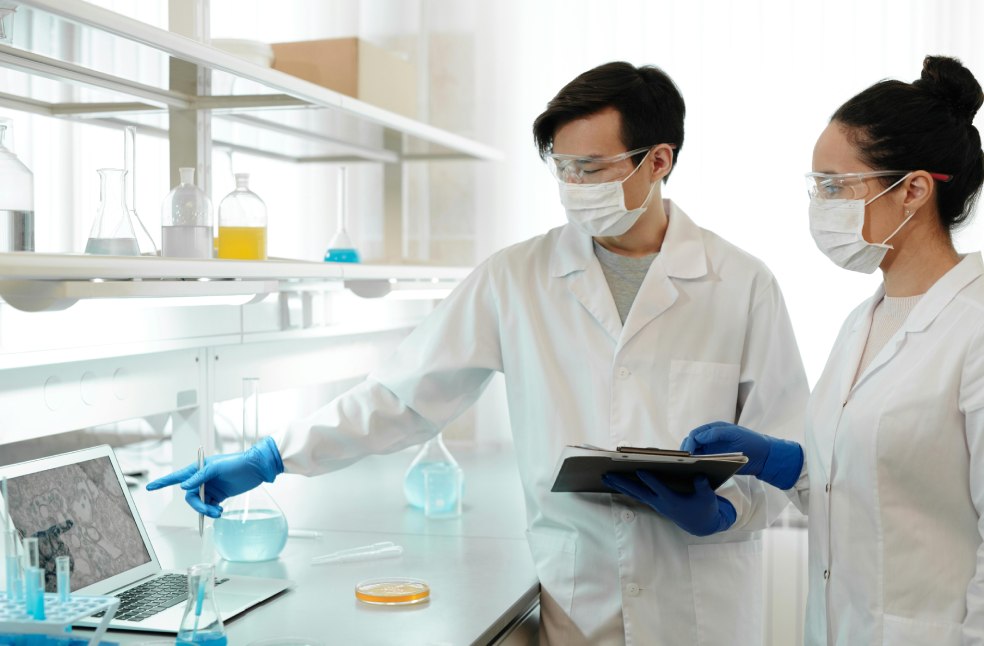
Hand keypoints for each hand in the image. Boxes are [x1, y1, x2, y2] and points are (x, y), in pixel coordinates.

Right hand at [146, 436, 283, 517]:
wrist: (256, 469)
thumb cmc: (237, 463)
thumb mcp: (217, 467)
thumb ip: (200, 477)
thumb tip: (183, 487)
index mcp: (198, 469)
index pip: (177, 477)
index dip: (163, 483)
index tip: (149, 487)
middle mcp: (202, 479)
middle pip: (190, 497)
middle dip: (197, 506)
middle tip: (209, 510)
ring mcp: (210, 488)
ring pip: (200, 504)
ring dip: (206, 510)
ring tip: (218, 512)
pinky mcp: (219, 496)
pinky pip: (209, 507)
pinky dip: (212, 511)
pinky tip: (220, 512)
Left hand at [602, 471, 735, 536]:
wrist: (700, 524)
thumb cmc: (704, 508)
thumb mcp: (708, 498)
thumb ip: (703, 487)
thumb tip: (700, 476)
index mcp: (672, 501)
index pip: (659, 489)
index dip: (650, 480)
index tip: (639, 471)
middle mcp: (660, 503)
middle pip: (638, 492)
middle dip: (623, 483)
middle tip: (607, 474)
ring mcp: (655, 503)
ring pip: (634, 493)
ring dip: (619, 485)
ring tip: (605, 477)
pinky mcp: (654, 502)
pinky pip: (637, 494)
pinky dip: (626, 488)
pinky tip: (616, 482)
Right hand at [681, 421, 802, 489]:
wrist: (766, 457)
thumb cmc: (752, 441)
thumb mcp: (734, 434)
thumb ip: (716, 433)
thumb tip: (697, 437)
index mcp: (714, 430)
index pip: (695, 434)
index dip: (689, 443)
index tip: (687, 454)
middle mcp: (710, 440)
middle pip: (691, 444)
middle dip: (686, 453)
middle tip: (682, 463)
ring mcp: (712, 451)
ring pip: (695, 455)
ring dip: (690, 461)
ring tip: (686, 470)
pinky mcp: (716, 461)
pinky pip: (703, 464)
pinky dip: (698, 468)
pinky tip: (696, 474)